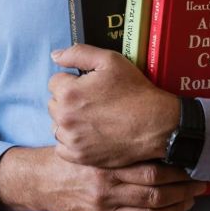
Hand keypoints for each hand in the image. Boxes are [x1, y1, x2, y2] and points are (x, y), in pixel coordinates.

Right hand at [0, 146, 207, 210]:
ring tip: (189, 201)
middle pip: (155, 196)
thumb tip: (155, 132)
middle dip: (183, 192)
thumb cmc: (74, 157)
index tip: (192, 166)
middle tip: (199, 185)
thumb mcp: (93, 143)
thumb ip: (119, 142)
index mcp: (106, 167)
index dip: (177, 172)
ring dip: (176, 210)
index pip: (151, 172)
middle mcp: (106, 192)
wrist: (44, 181)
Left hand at [48, 44, 179, 167]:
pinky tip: (88, 135)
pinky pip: (62, 148)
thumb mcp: (110, 60)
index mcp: (68, 92)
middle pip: (54, 104)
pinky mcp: (80, 157)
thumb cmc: (135, 91)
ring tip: (92, 119)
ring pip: (57, 126)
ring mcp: (72, 139)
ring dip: (69, 121)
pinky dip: (72, 142)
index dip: (72, 81)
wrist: (155, 124)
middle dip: (68, 101)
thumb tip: (55, 56)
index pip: (55, 82)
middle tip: (93, 102)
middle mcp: (65, 117)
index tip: (89, 87)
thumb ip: (78, 54)